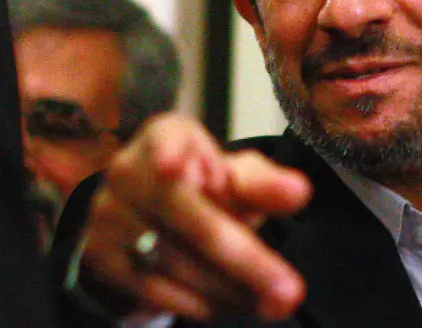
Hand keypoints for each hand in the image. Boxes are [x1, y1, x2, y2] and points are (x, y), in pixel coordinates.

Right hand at [77, 112, 311, 320]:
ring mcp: (108, 215)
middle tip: (289, 292)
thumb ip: (267, 185)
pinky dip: (201, 304)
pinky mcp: (99, 257)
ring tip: (274, 303)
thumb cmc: (207, 188)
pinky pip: (154, 290)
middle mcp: (128, 171)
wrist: (150, 217)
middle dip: (246, 261)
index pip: (168, 138)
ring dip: (230, 290)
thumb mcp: (239, 178)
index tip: (172, 168)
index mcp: (167, 136)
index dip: (170, 152)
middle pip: (190, 219)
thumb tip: (299, 192)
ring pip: (175, 262)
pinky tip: (237, 307)